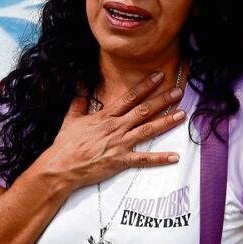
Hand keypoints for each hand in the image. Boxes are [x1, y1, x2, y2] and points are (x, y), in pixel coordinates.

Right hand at [41, 71, 185, 190]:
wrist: (60, 167)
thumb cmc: (65, 144)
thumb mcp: (71, 119)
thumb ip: (79, 100)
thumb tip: (81, 83)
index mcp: (105, 116)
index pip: (129, 98)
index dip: (145, 86)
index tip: (158, 76)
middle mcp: (115, 128)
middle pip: (143, 111)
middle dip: (162, 100)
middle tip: (178, 91)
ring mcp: (119, 144)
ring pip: (147, 130)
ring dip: (166, 122)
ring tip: (182, 115)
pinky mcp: (120, 161)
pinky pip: (144, 159)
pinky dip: (160, 158)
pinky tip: (175, 156)